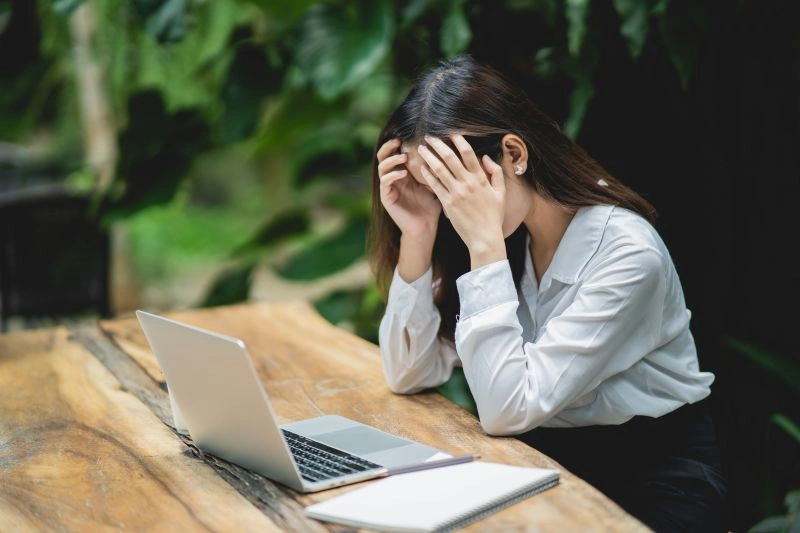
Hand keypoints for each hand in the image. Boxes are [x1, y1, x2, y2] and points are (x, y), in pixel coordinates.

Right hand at [377, 138, 441, 239]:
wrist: (426, 228)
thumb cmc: (432, 206)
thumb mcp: (435, 183)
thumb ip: (435, 168)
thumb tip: (448, 148)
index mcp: (403, 172)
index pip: (394, 152)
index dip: (398, 142)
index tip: (408, 134)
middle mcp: (393, 178)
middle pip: (383, 156)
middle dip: (389, 147)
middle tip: (398, 141)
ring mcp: (388, 187)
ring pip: (381, 167)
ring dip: (391, 160)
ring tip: (403, 158)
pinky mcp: (386, 198)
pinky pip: (384, 183)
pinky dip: (392, 176)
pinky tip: (402, 173)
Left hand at [417, 135, 506, 267]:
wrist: (484, 238)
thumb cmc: (493, 216)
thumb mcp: (501, 193)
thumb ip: (496, 173)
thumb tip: (486, 157)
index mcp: (481, 179)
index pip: (468, 153)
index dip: (459, 140)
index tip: (451, 132)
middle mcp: (468, 183)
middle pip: (450, 158)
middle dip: (438, 145)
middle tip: (429, 136)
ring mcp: (456, 193)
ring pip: (440, 170)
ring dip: (429, 157)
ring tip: (421, 148)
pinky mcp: (448, 204)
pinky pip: (435, 186)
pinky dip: (428, 175)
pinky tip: (421, 167)